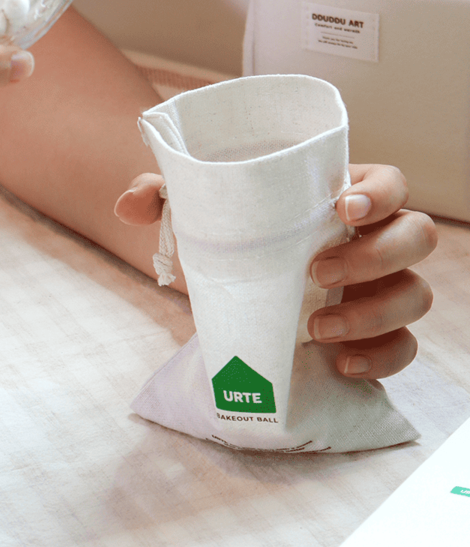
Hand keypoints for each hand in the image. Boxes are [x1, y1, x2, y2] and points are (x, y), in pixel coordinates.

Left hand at [115, 165, 436, 379]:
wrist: (235, 290)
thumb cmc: (231, 238)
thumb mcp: (196, 212)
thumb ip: (163, 195)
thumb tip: (128, 205)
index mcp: (341, 199)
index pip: (390, 184)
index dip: (380, 194)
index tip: (341, 208)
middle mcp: (373, 241)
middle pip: (417, 237)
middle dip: (376, 256)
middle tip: (317, 270)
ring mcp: (379, 290)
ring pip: (415, 295)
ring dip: (374, 313)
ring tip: (317, 327)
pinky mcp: (376, 336)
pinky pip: (403, 349)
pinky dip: (380, 358)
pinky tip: (338, 362)